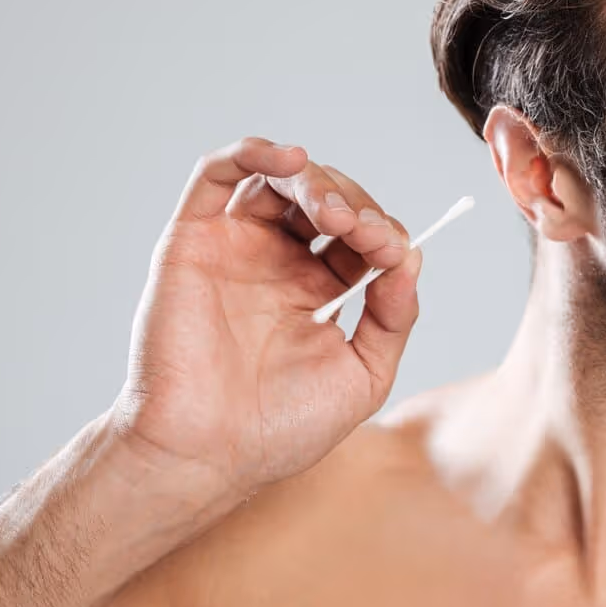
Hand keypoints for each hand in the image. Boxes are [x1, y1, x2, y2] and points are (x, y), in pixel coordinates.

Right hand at [109, 136, 422, 501]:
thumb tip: (412, 258)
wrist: (207, 455)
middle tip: (367, 233)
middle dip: (356, 206)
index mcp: (318, 290)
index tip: (395, 251)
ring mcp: (235, 247)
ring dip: (319, 183)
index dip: (382, 231)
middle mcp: (277, 262)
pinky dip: (256, 151)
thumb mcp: (364, 375)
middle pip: (327, 200)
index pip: (360, 235)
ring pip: (281, 180)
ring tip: (337, 215)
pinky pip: (219, 174)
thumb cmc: (278, 429)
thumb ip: (394, 317)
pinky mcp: (193, 239)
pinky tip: (294, 160)